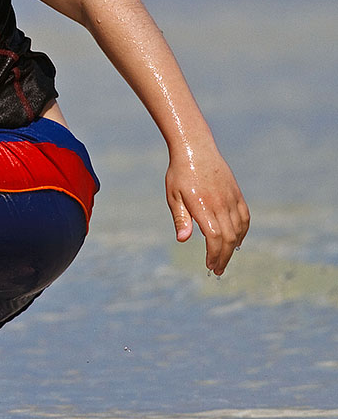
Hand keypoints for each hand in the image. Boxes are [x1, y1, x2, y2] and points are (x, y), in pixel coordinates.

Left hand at [165, 146, 248, 274]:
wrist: (195, 148)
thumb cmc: (179, 173)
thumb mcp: (173, 195)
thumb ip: (181, 218)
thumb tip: (183, 240)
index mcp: (203, 205)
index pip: (215, 238)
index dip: (215, 254)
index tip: (210, 265)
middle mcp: (220, 203)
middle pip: (229, 238)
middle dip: (224, 257)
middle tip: (217, 270)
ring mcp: (231, 198)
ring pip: (239, 229)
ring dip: (234, 247)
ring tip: (224, 258)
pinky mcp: (236, 193)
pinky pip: (244, 217)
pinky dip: (242, 232)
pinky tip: (236, 241)